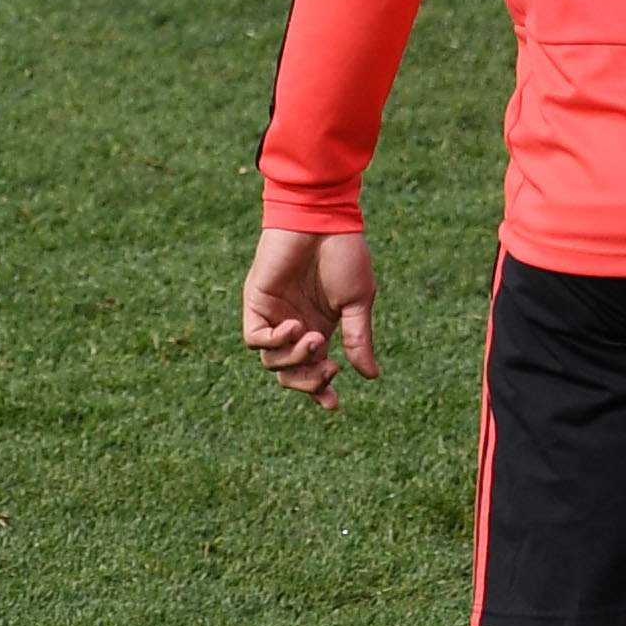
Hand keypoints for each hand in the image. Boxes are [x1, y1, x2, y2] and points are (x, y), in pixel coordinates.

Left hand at [244, 227, 377, 407]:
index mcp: (319, 327)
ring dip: (295, 358)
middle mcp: (294, 327)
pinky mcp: (256, 304)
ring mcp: (273, 316)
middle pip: (289, 374)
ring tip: (315, 338)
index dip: (320, 390)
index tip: (333, 405)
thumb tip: (371, 376)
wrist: (323, 220)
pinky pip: (254, 339)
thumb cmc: (344, 254)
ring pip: (272, 362)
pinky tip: (295, 327)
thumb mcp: (358, 302)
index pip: (314, 370)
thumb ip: (359, 338)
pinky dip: (273, 342)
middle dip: (307, 381)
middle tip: (329, 370)